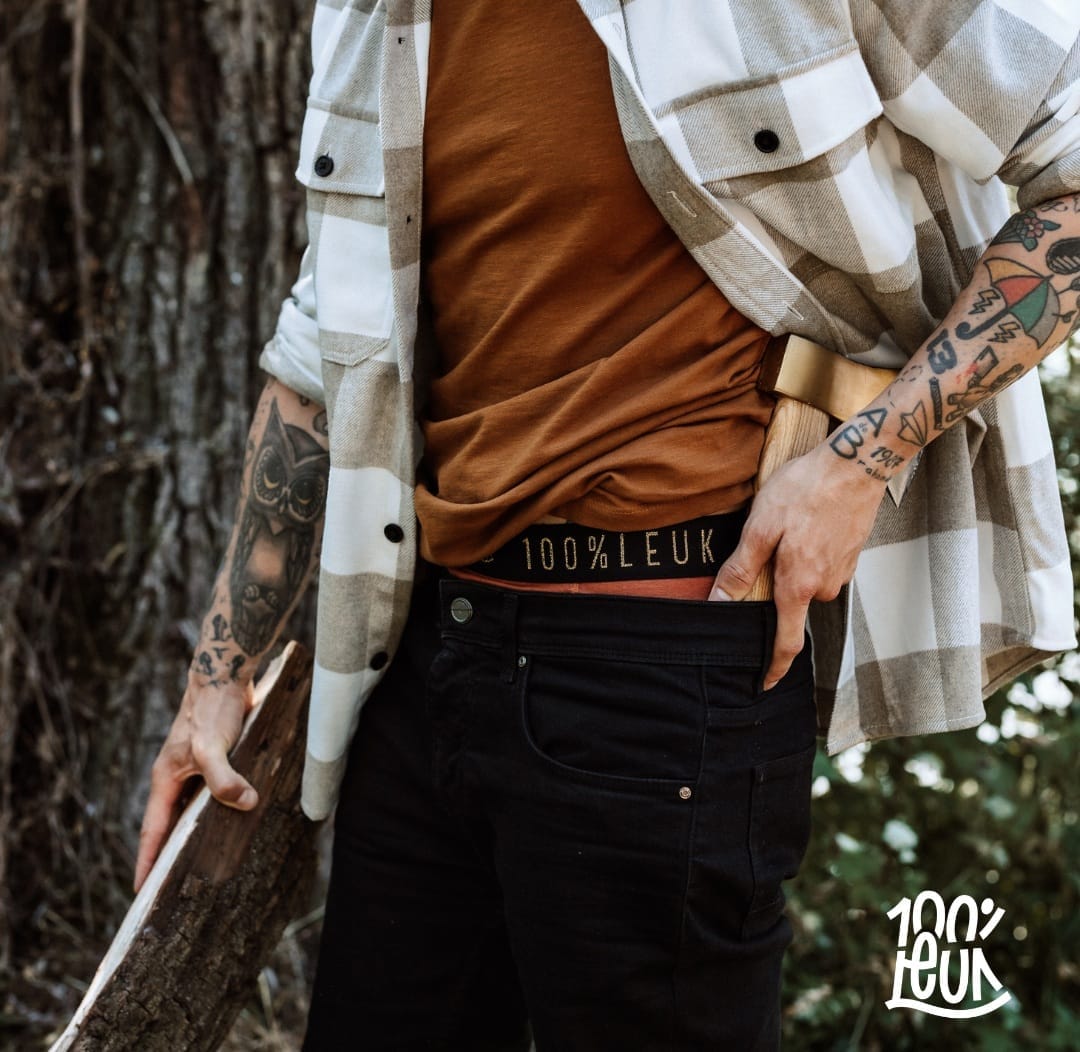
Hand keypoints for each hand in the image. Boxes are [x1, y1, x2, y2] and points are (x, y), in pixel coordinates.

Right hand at [134, 673, 257, 891]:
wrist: (226, 677)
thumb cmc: (213, 710)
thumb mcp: (214, 747)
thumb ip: (224, 778)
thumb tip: (244, 804)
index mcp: (166, 779)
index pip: (153, 830)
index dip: (148, 860)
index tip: (141, 891)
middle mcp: (177, 778)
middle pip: (171, 825)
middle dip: (169, 856)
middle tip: (172, 890)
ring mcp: (195, 769)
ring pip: (193, 810)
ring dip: (197, 834)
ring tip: (205, 865)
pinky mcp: (216, 761)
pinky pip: (214, 794)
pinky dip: (220, 810)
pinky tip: (236, 821)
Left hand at [710, 442, 887, 689]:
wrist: (857, 462)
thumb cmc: (804, 490)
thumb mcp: (760, 527)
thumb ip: (741, 570)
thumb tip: (719, 603)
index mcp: (799, 585)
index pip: (787, 642)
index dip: (774, 667)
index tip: (764, 684)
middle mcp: (824, 586)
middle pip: (791, 603)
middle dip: (775, 586)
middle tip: (767, 545)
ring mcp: (842, 571)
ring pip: (806, 580)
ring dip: (792, 564)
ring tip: (787, 525)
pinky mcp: (851, 555)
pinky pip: (821, 564)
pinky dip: (808, 551)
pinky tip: (805, 522)